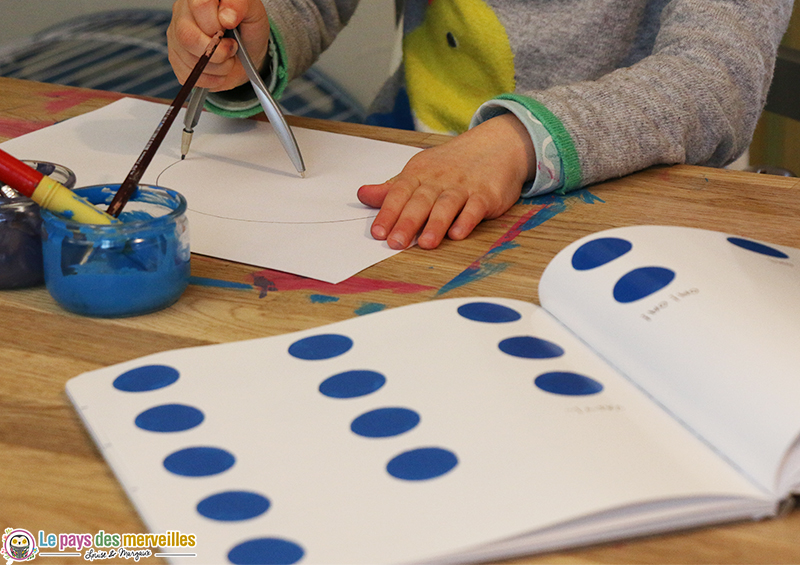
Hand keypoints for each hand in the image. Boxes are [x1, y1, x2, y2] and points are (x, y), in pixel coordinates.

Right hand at [167, 0, 268, 90]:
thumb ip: (240, 6)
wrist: (247, 53)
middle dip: (217, 51)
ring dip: (217, 67)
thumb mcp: (253, 13)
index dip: (217, 24)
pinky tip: (219, 70)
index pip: (200, 5)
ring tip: (228, 60)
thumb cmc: (247, 30)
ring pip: (188, 58)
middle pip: (187, 35)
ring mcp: (175, 36)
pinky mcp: (175, 59)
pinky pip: (188, 75)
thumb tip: (226, 17)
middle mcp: (182, 13)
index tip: (230, 29)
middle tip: (232, 49)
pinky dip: (210, 79)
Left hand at [357, 113, 535, 249]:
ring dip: (436, 224)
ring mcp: (464, 187)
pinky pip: (475, 207)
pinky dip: (466, 220)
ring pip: (447, 205)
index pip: (399, 193)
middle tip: (395, 243)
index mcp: (419, 173)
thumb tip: (363, 195)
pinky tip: (457, 233)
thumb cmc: (452, 164)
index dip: (387, 212)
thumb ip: (392, 189)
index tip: (378, 232)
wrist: (497, 145)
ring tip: (425, 244)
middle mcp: (439, 180)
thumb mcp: (420, 171)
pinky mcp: (486, 195)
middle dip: (407, 223)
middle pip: (420, 201)